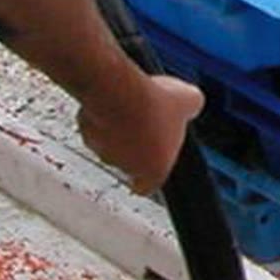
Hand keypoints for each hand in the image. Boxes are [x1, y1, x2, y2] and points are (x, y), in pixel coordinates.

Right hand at [77, 73, 204, 194]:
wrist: (121, 94)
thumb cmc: (155, 106)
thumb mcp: (190, 100)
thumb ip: (192, 106)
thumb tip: (193, 102)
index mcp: (155, 171)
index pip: (149, 185)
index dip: (150, 173)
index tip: (151, 165)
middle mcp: (127, 167)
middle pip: (131, 161)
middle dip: (136, 143)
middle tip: (146, 121)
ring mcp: (104, 151)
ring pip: (111, 143)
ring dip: (119, 129)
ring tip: (131, 106)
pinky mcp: (87, 133)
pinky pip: (95, 126)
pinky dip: (102, 115)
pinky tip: (114, 99)